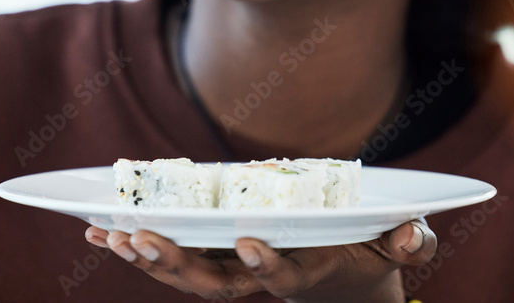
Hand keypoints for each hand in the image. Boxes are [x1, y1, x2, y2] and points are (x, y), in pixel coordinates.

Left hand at [85, 219, 435, 301]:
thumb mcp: (398, 245)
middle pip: (214, 283)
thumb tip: (413, 236)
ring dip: (146, 257)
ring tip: (110, 234)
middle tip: (141, 238)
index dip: (267, 266)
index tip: (250, 241)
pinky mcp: (216, 255)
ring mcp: (234, 269)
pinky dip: (137, 246)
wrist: (341, 279)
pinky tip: (100, 231)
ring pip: (185, 273)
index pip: (283, 277)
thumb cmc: (368, 252)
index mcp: (305, 271)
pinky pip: (173, 254)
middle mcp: (261, 277)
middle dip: (176, 265)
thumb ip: (411, 241)